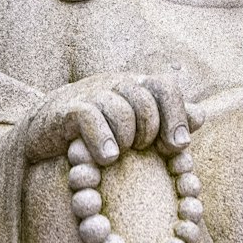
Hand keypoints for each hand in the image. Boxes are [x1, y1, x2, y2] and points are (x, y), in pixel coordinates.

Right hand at [24, 70, 202, 165]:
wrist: (43, 128)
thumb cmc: (98, 129)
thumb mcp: (135, 123)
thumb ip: (167, 119)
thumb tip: (199, 116)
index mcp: (136, 85)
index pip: (166, 85)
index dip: (177, 114)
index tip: (178, 147)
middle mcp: (116, 84)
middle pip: (146, 96)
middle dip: (151, 128)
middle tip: (143, 148)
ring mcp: (90, 94)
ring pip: (121, 107)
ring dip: (126, 136)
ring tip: (120, 156)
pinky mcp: (67, 111)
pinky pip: (90, 116)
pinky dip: (102, 138)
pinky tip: (106, 158)